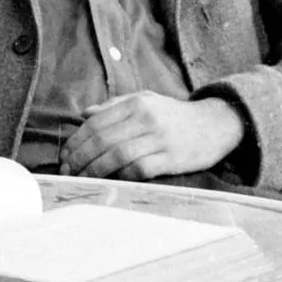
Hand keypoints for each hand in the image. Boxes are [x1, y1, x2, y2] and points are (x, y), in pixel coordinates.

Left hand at [59, 92, 246, 181]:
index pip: (97, 122)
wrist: (216, 125)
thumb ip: (115, 105)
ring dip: (95, 170)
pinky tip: (111, 181)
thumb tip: (85, 113)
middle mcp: (146, 119)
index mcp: (136, 103)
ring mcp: (160, 139)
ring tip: (83, 178)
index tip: (66, 155)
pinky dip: (121, 176)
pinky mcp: (171, 159)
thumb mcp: (146, 100)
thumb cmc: (175, 115)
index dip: (77, 141)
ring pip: (117, 156)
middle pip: (103, 140)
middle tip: (68, 170)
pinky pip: (139, 170)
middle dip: (80, 157)